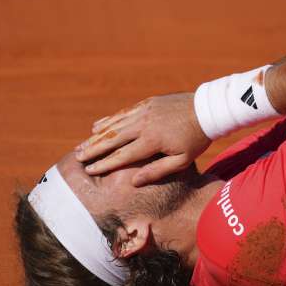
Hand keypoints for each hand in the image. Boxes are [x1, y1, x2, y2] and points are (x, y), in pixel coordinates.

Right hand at [75, 93, 210, 186]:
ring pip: (114, 125)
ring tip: (82, 144)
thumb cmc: (196, 139)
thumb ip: (157, 171)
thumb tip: (133, 182)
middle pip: (112, 139)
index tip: (90, 169)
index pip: (123, 155)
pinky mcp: (146, 103)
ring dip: (96, 135)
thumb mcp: (182, 161)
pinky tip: (97, 126)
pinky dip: (108, 120)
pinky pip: (122, 113)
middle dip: (93, 149)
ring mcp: (144, 111)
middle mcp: (144, 124)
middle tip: (78, 157)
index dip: (104, 163)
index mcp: (152, 141)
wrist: (207, 110)